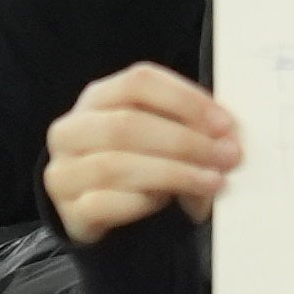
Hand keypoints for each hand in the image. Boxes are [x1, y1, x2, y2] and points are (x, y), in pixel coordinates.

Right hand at [45, 58, 241, 242]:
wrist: (97, 209)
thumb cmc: (136, 162)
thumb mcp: (158, 136)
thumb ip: (186, 128)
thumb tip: (227, 139)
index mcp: (98, 97)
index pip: (138, 82)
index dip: (185, 99)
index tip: (224, 123)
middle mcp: (72, 129)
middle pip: (127, 124)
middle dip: (185, 141)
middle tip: (226, 157)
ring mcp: (65, 171)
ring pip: (116, 165)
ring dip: (173, 174)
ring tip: (211, 182)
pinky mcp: (69, 211)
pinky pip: (104, 204)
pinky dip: (141, 203)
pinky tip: (166, 203)